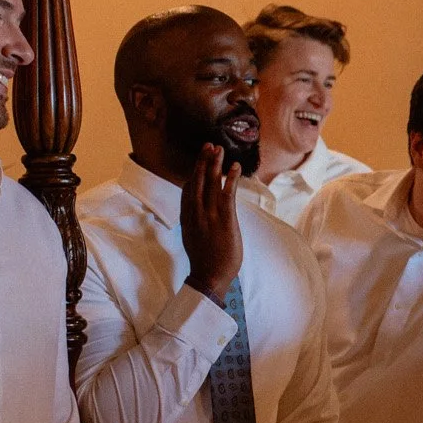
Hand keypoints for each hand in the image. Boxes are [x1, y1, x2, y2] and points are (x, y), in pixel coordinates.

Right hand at [181, 144, 244, 301]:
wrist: (209, 277)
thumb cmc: (205, 261)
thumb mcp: (195, 239)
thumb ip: (196, 224)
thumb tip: (200, 217)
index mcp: (188, 218)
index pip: (188, 190)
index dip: (194, 173)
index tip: (199, 160)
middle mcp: (196, 213)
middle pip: (197, 181)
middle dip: (203, 162)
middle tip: (208, 145)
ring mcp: (209, 215)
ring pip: (210, 184)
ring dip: (215, 164)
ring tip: (219, 149)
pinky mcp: (224, 220)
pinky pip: (227, 194)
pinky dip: (230, 179)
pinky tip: (235, 167)